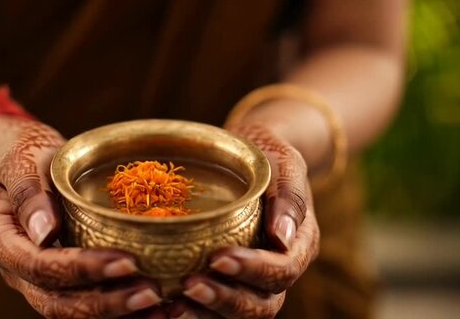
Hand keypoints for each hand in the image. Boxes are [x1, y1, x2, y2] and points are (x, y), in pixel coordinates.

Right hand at [0, 118, 163, 317]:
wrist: (20, 158)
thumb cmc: (21, 152)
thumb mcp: (19, 158)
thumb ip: (28, 192)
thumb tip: (45, 234)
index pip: (40, 265)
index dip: (83, 269)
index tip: (127, 262)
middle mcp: (14, 269)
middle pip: (57, 301)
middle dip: (106, 303)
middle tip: (152, 293)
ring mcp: (35, 280)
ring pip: (72, 310)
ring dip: (115, 314)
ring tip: (161, 308)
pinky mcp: (59, 280)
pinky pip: (86, 302)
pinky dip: (118, 310)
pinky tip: (155, 307)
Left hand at [170, 123, 319, 318]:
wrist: (254, 158)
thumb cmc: (270, 157)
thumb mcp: (285, 165)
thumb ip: (289, 197)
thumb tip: (282, 238)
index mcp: (298, 245)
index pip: (282, 270)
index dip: (252, 270)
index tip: (218, 258)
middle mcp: (278, 272)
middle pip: (260, 305)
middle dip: (225, 299)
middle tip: (189, 285)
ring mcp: (252, 282)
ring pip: (236, 315)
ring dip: (205, 315)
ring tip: (171, 308)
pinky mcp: (227, 282)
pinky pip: (213, 309)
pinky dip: (190, 313)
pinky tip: (161, 309)